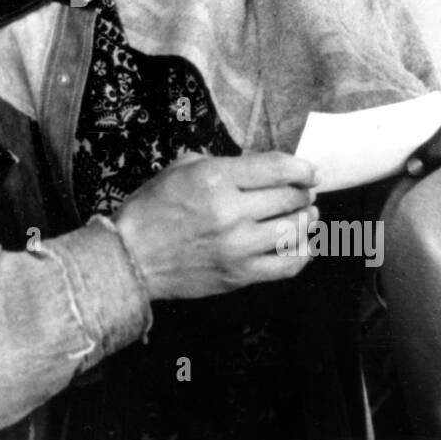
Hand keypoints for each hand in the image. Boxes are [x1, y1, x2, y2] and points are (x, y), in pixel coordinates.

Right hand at [114, 152, 318, 300]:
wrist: (131, 257)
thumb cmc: (153, 208)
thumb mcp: (181, 168)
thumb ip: (223, 164)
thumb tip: (262, 168)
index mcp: (215, 178)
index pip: (277, 168)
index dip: (302, 168)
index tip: (309, 172)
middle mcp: (230, 212)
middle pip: (290, 197)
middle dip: (302, 192)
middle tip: (303, 192)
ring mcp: (237, 247)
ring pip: (294, 230)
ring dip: (306, 219)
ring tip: (306, 215)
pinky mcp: (239, 275)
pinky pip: (288, 266)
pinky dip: (303, 253)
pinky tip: (303, 244)